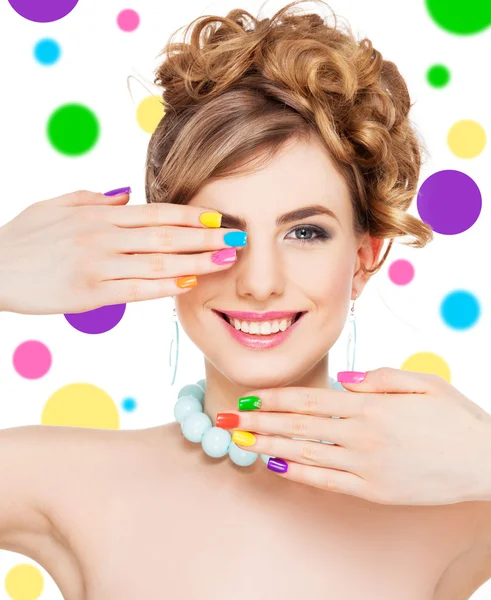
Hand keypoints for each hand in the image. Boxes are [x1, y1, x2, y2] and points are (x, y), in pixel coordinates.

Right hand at [0, 189, 244, 314]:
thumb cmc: (24, 237)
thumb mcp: (56, 206)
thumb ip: (94, 199)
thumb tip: (127, 194)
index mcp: (98, 214)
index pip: (155, 212)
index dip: (191, 214)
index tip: (219, 217)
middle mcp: (103, 236)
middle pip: (165, 235)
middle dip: (205, 237)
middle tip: (237, 239)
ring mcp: (98, 265)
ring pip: (157, 262)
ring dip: (196, 261)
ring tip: (225, 262)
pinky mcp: (90, 294)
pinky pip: (136, 289)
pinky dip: (164, 287)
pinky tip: (188, 284)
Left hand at [219, 367, 490, 504]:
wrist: (486, 462)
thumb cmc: (455, 419)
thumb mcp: (423, 384)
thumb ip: (380, 378)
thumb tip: (345, 379)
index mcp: (371, 406)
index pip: (310, 399)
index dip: (274, 399)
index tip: (248, 398)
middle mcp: (363, 435)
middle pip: (299, 426)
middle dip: (259, 422)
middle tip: (226, 420)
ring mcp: (366, 466)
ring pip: (306, 453)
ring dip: (268, 447)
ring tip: (239, 443)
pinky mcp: (374, 491)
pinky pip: (328, 481)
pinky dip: (300, 473)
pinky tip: (276, 467)